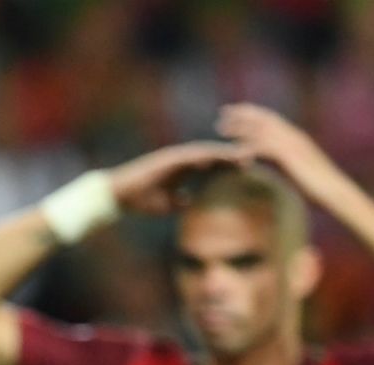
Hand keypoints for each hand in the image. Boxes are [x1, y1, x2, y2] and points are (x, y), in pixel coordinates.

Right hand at [108, 141, 249, 214]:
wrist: (117, 195)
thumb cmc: (138, 200)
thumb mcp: (165, 204)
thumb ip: (180, 200)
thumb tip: (190, 201)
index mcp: (183, 168)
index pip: (212, 164)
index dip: (230, 165)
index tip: (249, 167)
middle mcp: (181, 158)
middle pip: (213, 154)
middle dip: (233, 155)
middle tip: (256, 156)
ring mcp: (174, 157)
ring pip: (206, 152)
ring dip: (225, 153)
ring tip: (245, 155)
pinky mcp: (167, 159)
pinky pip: (192, 156)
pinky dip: (207, 156)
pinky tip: (222, 158)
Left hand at [215, 103, 350, 204]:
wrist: (335, 191)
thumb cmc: (318, 185)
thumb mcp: (297, 169)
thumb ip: (284, 162)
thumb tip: (272, 164)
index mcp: (295, 137)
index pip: (272, 119)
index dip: (253, 113)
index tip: (235, 112)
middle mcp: (294, 136)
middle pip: (265, 118)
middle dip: (243, 114)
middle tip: (223, 112)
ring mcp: (293, 144)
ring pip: (262, 130)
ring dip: (241, 128)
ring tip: (222, 128)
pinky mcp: (291, 156)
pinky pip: (265, 148)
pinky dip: (249, 149)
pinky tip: (235, 155)